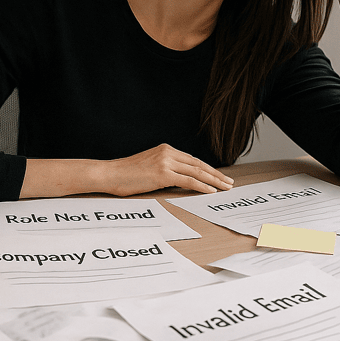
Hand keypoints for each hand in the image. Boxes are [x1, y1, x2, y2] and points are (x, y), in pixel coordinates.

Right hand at [102, 144, 232, 195]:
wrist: (110, 173)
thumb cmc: (126, 174)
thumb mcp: (148, 166)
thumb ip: (164, 168)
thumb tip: (179, 179)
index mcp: (165, 149)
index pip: (193, 160)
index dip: (208, 169)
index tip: (219, 177)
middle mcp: (168, 152)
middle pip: (199, 164)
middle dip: (216, 174)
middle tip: (229, 183)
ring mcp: (165, 162)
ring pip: (197, 171)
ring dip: (214, 181)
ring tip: (225, 188)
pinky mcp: (162, 174)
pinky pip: (188, 180)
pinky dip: (202, 186)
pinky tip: (211, 191)